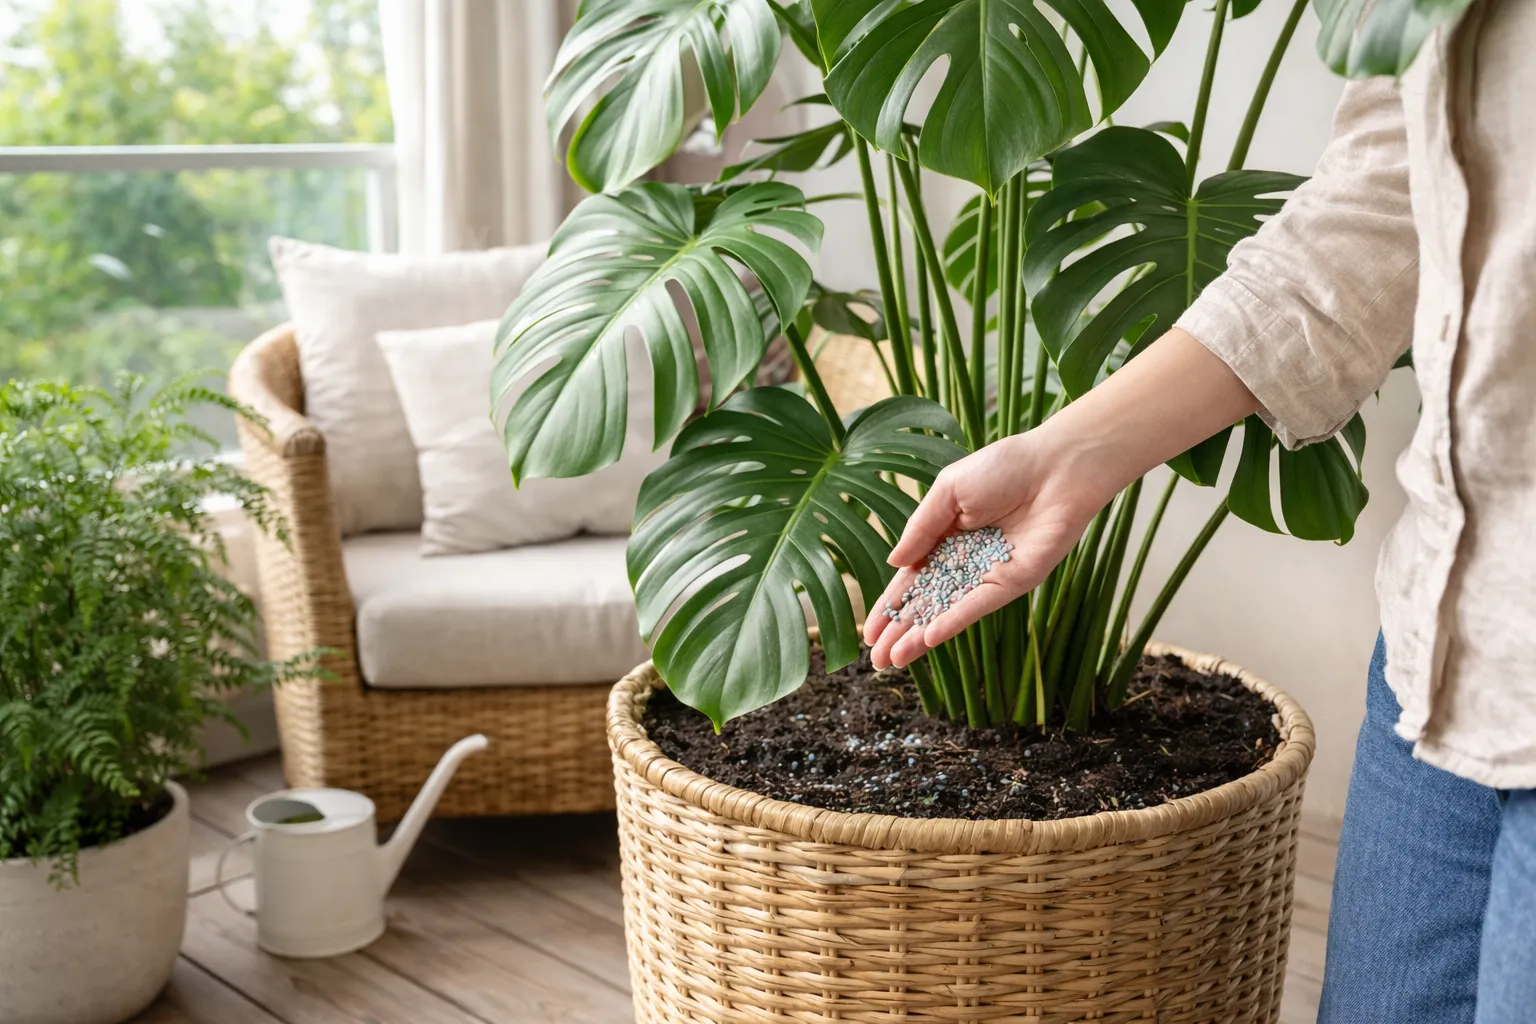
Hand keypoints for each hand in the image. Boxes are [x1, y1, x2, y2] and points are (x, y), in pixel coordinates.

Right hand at [863, 427, 1114, 669]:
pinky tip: (929, 637)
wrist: (1056, 469)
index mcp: (945, 538)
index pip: (911, 579)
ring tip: (893, 660)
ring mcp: (987, 576)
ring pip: (947, 611)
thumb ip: (920, 528)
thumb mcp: (948, 490)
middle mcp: (964, 562)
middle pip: (926, 603)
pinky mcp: (1011, 584)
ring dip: (920, 636)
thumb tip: (894, 564)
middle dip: (900, 631)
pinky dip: (953, 621)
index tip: (869, 631)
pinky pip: (977, 606)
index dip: (890, 605)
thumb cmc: (1003, 468)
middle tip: (877, 660)